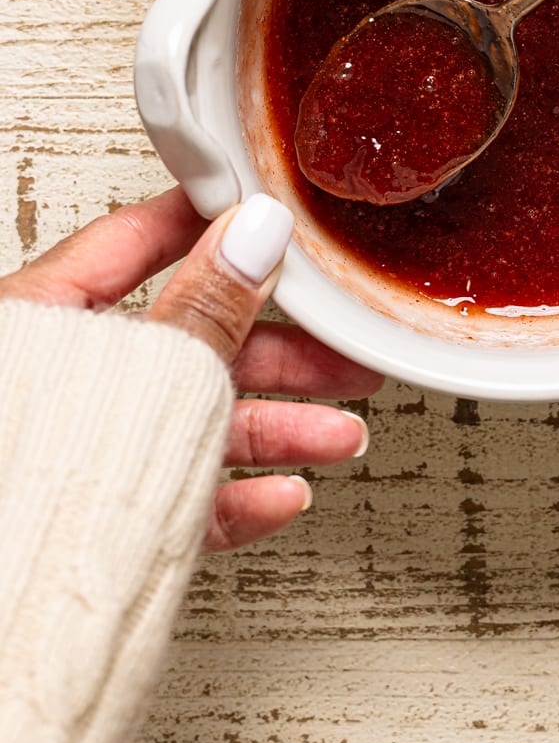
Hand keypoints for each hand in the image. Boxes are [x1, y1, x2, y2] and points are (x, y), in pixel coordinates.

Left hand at [0, 187, 382, 550]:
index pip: (133, 245)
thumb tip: (254, 236)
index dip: (207, 228)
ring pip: (190, 426)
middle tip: (341, 351)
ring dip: (276, 431)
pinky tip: (283, 495)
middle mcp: (59, 384)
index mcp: (40, 320)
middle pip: (186, 345)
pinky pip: (173, 498)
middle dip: (279, 355)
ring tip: (339, 436)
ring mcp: (79, 455)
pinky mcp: (92, 522)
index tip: (266, 220)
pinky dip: (234, 496)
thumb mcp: (137, 370)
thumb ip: (203, 308)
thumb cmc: (20, 486)